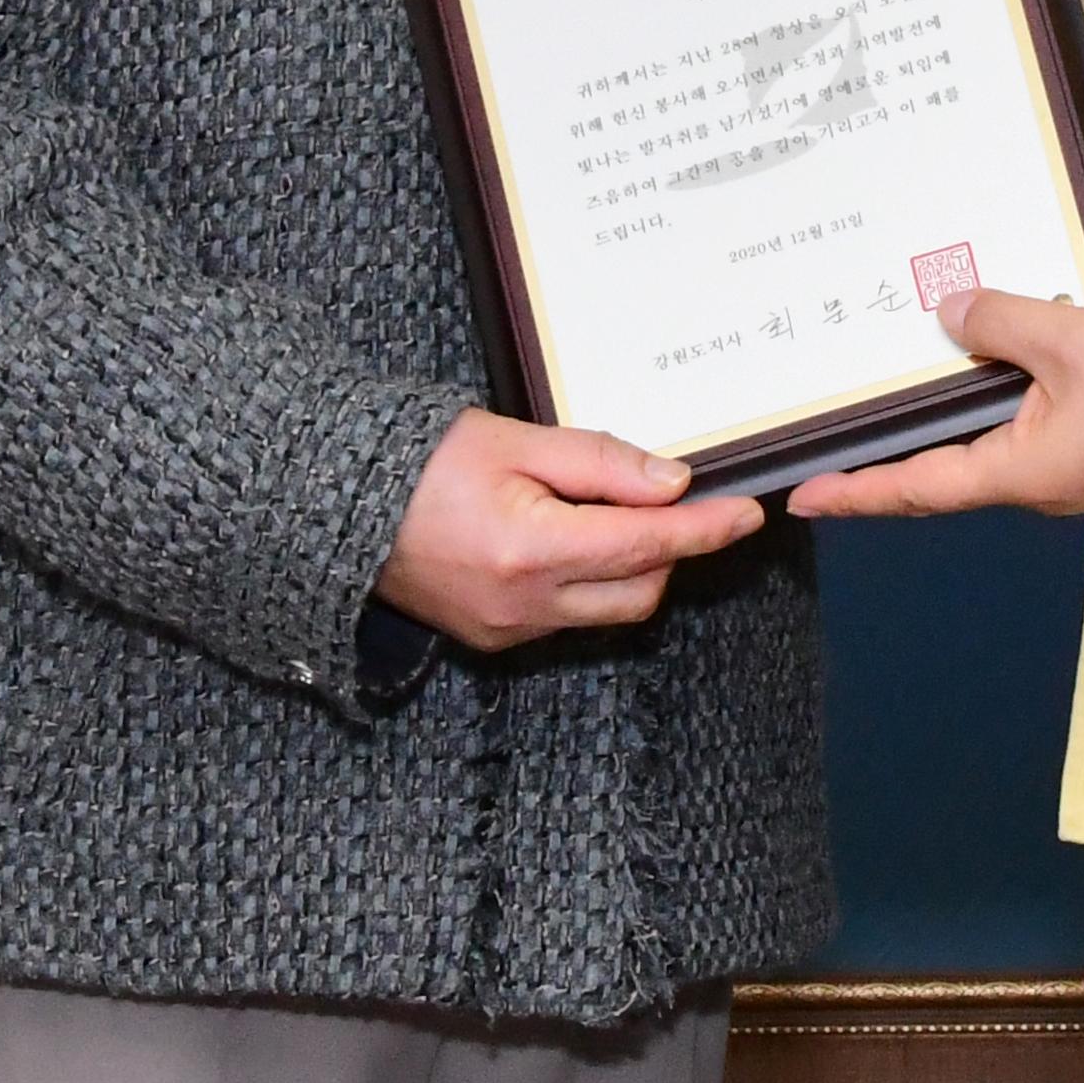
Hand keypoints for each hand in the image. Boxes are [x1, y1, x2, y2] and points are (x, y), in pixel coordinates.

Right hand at [374, 410, 766, 651]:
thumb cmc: (420, 462)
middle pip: (640, 590)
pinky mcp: (494, 640)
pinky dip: (589, 584)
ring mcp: (508, 631)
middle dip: (669, 549)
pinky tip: (569, 540)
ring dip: (630, 569)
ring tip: (611, 514)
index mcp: (530, 551)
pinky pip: (569, 619)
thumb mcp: (514, 442)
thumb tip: (673, 483)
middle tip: (668, 499)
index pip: (646, 545)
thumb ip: (599, 463)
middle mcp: (524, 605)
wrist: (336, 506)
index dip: (704, 529)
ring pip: (608, 610)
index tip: (748, 513)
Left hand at [789, 293, 1083, 520]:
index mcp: (1019, 473)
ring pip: (993, 444)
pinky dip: (1001, 398)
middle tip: (841, 434)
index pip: (915, 488)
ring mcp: (1075, 469)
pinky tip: (997, 360)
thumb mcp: (1071, 341)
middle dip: (895, 455)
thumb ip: (1003, 321)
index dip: (857, 492)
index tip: (803, 496)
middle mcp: (1040, 484)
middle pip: (947, 471)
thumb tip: (950, 313)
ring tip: (907, 383)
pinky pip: (1033, 426)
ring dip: (952, 418)